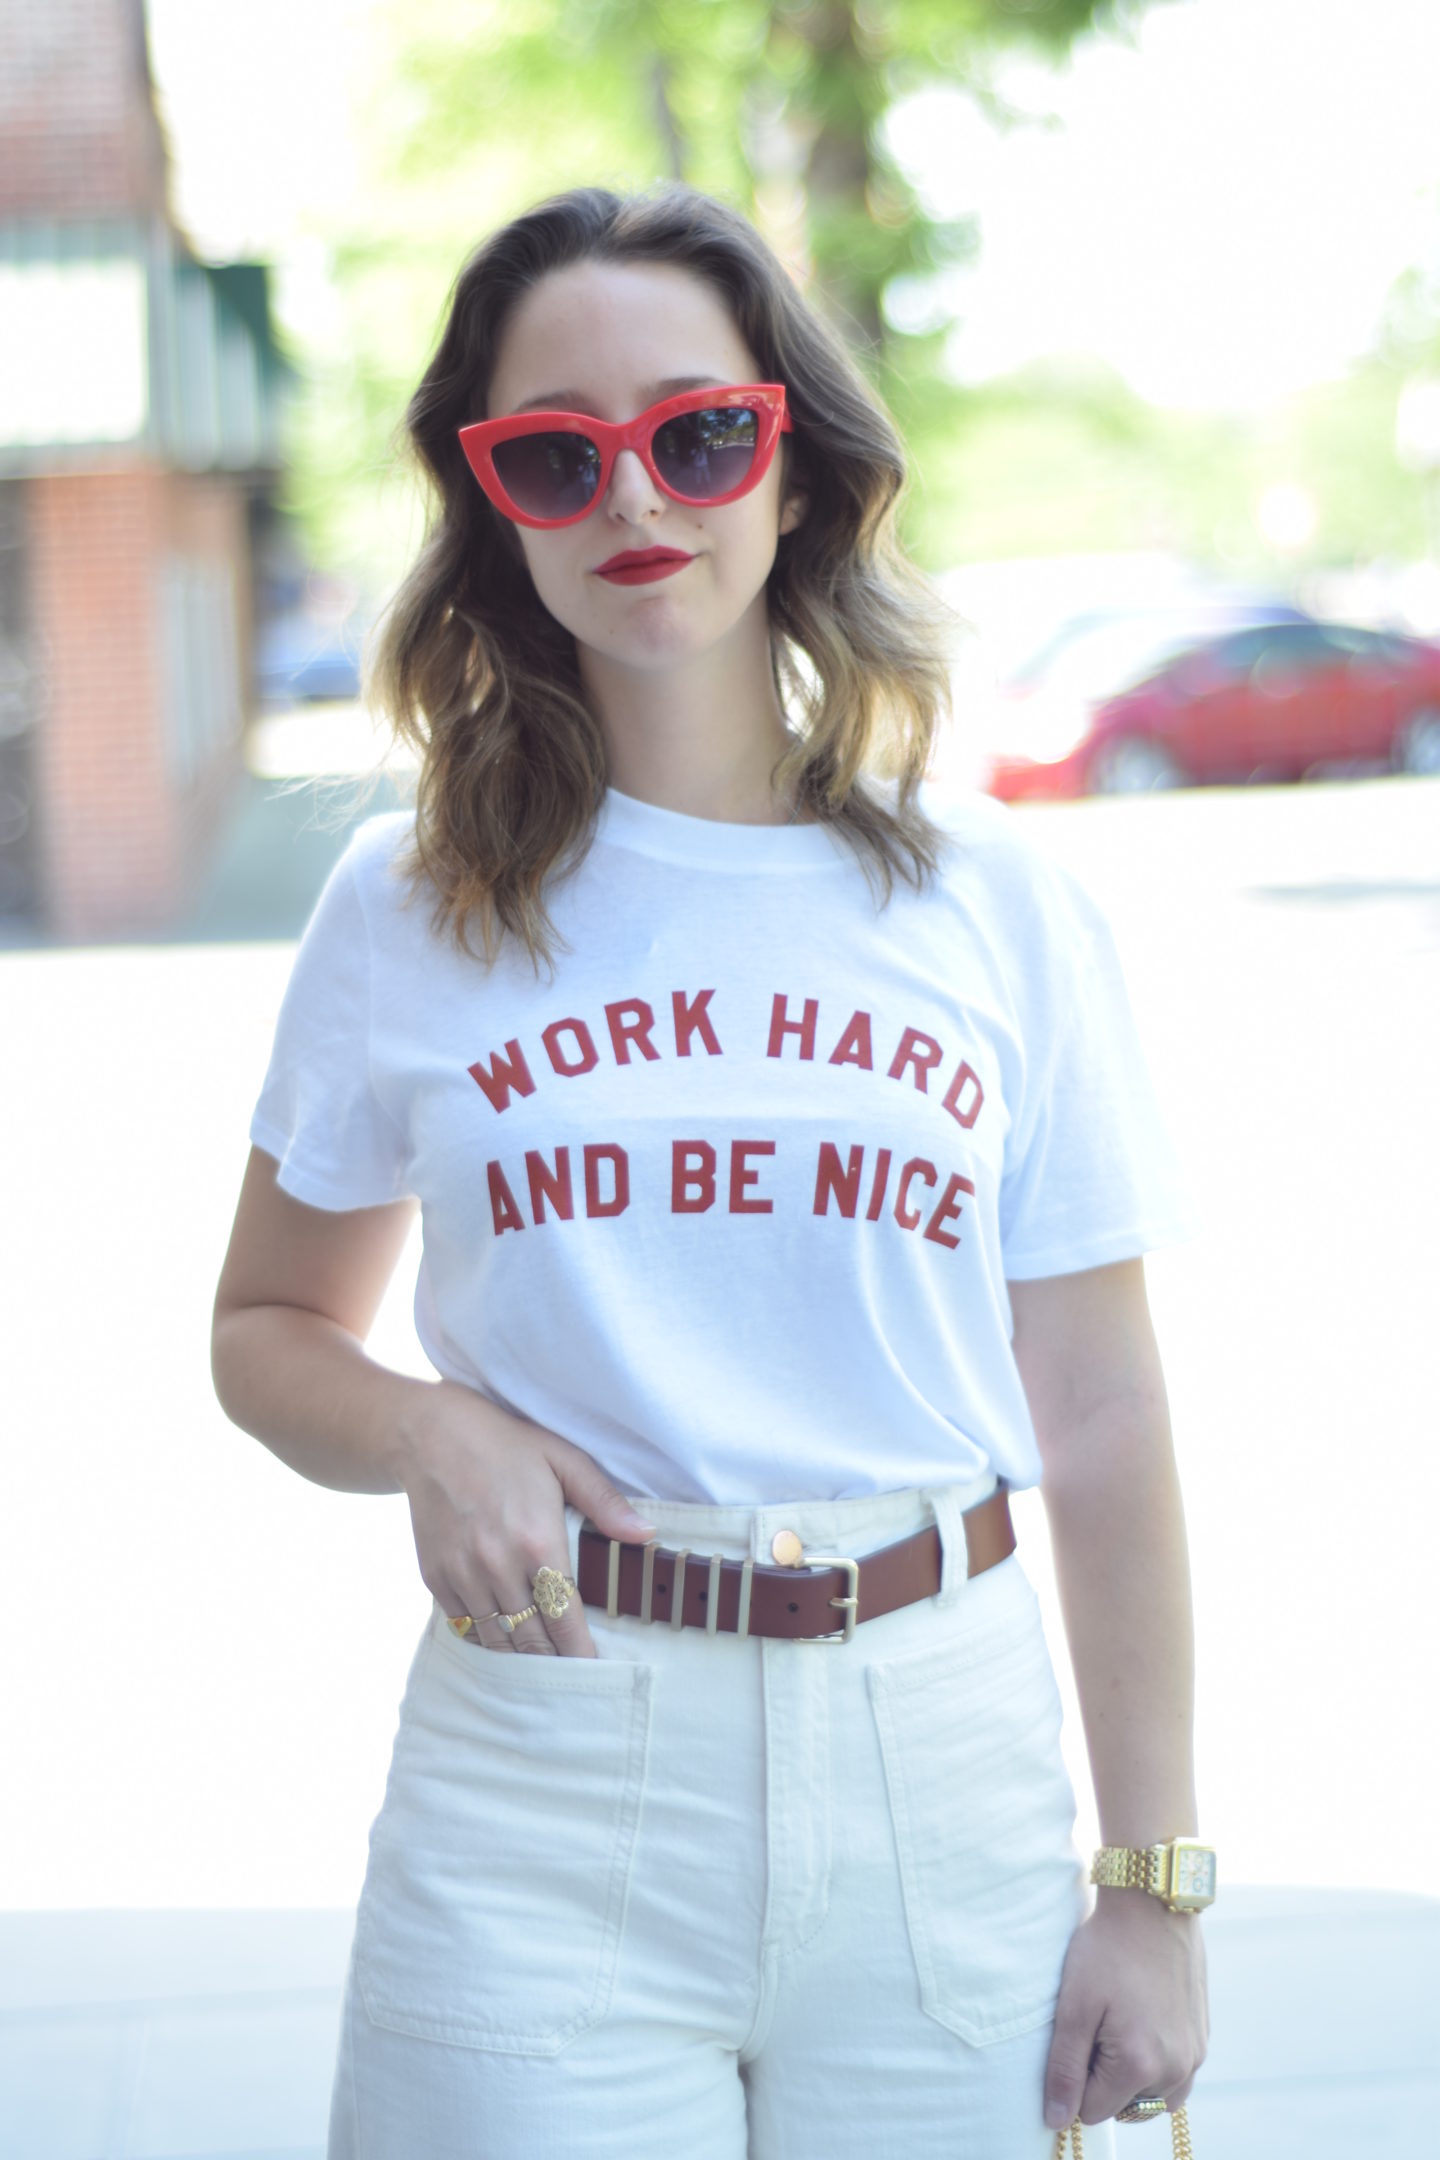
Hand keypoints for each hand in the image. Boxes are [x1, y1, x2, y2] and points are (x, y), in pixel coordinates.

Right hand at [396, 1379, 656, 1656]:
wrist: (430, 1436)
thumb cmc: (505, 1445)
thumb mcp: (563, 1460)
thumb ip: (604, 1501)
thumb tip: (646, 1534)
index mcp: (538, 1541)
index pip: (565, 1617)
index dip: (580, 1651)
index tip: (592, 1668)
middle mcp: (498, 1566)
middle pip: (531, 1638)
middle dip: (552, 1662)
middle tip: (569, 1674)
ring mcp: (462, 1574)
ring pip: (496, 1638)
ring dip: (518, 1657)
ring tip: (539, 1667)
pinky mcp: (435, 1576)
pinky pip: (463, 1624)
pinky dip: (484, 1637)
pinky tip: (500, 1641)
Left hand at [1043, 1892, 1208, 2129]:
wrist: (1153, 1904)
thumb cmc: (1107, 1950)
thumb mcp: (1075, 2007)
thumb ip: (1065, 2070)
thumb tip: (1057, 2122)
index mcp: (1141, 2066)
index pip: (1093, 2111)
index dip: (1077, 2077)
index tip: (1080, 2033)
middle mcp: (1178, 2070)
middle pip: (1124, 2107)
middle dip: (1105, 2077)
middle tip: (1099, 2024)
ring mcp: (1196, 2055)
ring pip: (1153, 2097)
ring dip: (1131, 2077)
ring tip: (1118, 2024)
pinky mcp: (1203, 2038)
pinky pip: (1176, 2076)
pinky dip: (1155, 2063)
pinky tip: (1140, 2020)